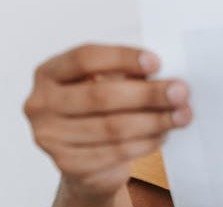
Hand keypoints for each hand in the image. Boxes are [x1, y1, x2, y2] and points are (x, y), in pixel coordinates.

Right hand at [23, 44, 191, 205]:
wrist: (84, 156)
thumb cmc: (97, 108)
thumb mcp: (104, 81)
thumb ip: (125, 74)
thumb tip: (165, 75)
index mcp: (49, 73)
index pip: (85, 58)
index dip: (122, 58)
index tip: (157, 62)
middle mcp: (41, 104)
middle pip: (100, 96)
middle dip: (147, 94)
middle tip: (180, 92)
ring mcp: (50, 137)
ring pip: (112, 127)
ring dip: (154, 121)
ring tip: (181, 115)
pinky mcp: (67, 164)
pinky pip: (115, 152)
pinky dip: (146, 142)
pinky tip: (163, 134)